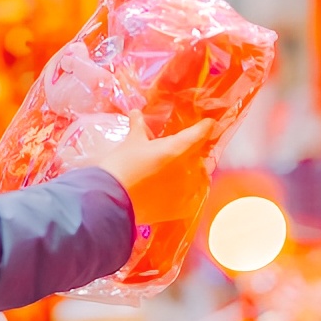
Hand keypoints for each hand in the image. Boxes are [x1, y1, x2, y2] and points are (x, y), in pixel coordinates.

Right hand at [93, 118, 213, 193]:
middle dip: (190, 154)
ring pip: (198, 177)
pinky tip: (176, 193)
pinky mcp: (184, 208)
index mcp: (177, 148)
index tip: (208, 124)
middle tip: (175, 154)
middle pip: (198, 157)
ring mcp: (188, 190)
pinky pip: (194, 197)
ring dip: (190, 174)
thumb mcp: (131, 142)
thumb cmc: (122, 165)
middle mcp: (188, 168)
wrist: (112, 199)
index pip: (200, 133)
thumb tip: (136, 112)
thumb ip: (138, 126)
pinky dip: (188, 193)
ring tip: (174, 175)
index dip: (205, 127)